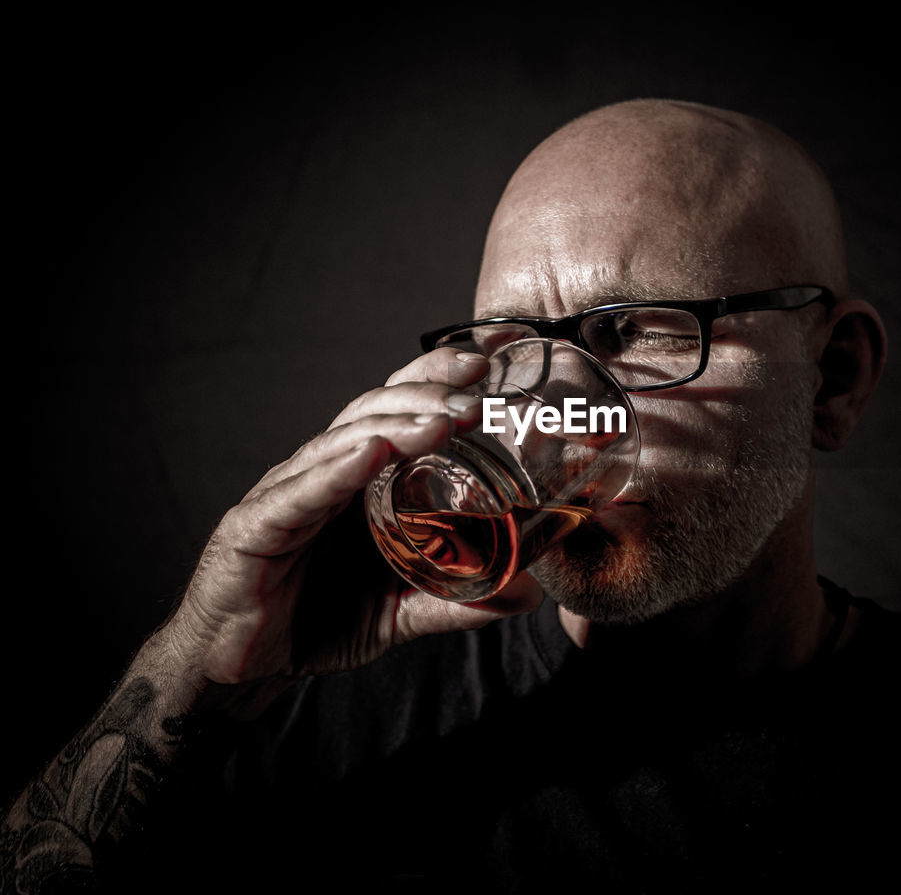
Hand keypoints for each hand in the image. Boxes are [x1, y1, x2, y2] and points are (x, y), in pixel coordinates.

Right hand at [162, 348, 543, 685]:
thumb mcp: (402, 611)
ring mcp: (286, 495)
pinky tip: (367, 454)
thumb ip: (459, 600)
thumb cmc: (317, 621)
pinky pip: (297, 495)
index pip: (398, 409)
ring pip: (339, 445)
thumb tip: (528, 596)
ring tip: (440, 422)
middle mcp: (324, 474)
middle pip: (373, 412)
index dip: (437, 377)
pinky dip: (334, 471)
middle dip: (425, 394)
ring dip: (392, 428)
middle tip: (476, 394)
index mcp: (360, 479)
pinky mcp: (254, 530)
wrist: (243, 667)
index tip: (487, 362)